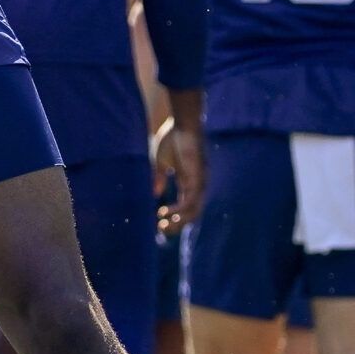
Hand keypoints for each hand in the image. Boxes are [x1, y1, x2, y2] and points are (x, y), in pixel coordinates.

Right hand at [153, 116, 204, 233]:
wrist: (181, 123)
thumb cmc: (171, 138)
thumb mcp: (160, 162)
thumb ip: (159, 177)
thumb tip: (156, 193)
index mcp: (188, 181)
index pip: (185, 205)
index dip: (174, 216)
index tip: (159, 220)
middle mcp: (196, 185)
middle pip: (192, 213)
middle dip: (177, 224)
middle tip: (161, 229)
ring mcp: (198, 183)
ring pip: (194, 212)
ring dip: (178, 222)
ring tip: (163, 225)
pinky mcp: (197, 179)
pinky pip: (190, 202)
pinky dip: (178, 211)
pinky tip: (165, 212)